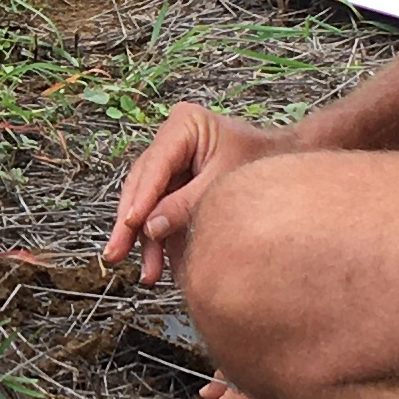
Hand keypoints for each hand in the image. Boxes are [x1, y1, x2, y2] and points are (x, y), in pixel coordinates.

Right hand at [102, 102, 283, 285]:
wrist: (282, 161)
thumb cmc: (258, 163)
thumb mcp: (221, 185)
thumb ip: (184, 206)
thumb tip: (149, 230)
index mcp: (184, 124)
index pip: (155, 166)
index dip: (140, 198)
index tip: (130, 224)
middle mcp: (170, 139)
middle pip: (141, 184)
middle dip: (130, 224)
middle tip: (116, 253)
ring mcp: (170, 160)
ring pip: (144, 201)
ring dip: (143, 238)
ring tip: (147, 274)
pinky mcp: (174, 182)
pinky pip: (158, 210)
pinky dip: (157, 237)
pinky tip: (155, 265)